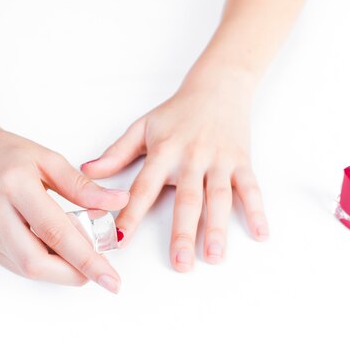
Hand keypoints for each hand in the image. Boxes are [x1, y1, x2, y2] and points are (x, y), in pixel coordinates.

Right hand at [0, 116, 129, 292]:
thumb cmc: (4, 151)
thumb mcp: (48, 159)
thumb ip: (83, 186)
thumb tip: (118, 203)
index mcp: (15, 186)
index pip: (56, 232)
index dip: (87, 259)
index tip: (111, 279)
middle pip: (37, 262)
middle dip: (74, 273)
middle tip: (100, 269)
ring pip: (27, 268)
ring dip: (60, 270)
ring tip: (80, 255)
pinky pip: (17, 265)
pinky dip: (43, 264)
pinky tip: (57, 252)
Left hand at [81, 72, 268, 270]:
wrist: (218, 86)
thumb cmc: (177, 112)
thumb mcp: (142, 127)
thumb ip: (116, 153)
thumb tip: (87, 170)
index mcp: (164, 152)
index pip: (144, 188)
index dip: (130, 215)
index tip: (119, 240)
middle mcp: (192, 157)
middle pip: (187, 200)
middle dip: (183, 233)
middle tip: (180, 263)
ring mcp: (219, 160)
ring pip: (220, 197)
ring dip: (218, 228)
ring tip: (215, 256)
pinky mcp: (242, 161)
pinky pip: (251, 188)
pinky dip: (258, 210)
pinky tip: (261, 234)